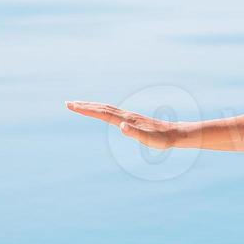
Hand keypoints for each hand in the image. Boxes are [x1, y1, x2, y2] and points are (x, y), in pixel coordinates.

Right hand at [67, 100, 182, 149]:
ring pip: (106, 109)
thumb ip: (135, 133)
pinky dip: (102, 110)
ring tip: (80, 106)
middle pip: (101, 108)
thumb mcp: (149, 140)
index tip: (72, 106)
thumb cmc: (162, 140)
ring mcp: (129, 116)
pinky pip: (112, 113)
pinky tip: (101, 112)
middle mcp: (126, 115)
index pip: (102, 113)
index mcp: (126, 120)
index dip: (86, 110)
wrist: (175, 134)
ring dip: (92, 107)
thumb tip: (121, 126)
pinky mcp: (132, 120)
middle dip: (84, 106)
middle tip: (68, 103)